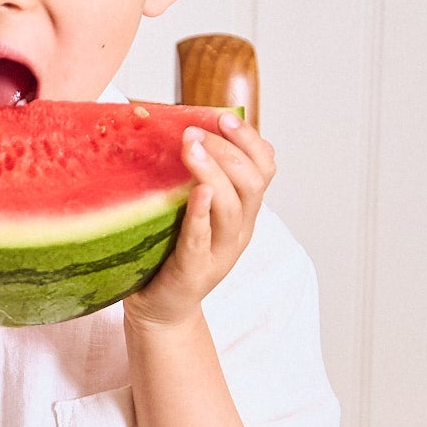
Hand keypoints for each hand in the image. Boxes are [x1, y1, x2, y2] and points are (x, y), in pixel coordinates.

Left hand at [125, 113, 275, 329]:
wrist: (162, 309)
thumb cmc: (172, 250)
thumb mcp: (194, 208)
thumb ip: (201, 176)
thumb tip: (194, 127)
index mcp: (244, 212)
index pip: (264, 169)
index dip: (250, 140)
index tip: (224, 118)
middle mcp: (239, 231)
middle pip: (252, 184)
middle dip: (228, 151)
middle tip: (195, 132)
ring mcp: (220, 253)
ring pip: (232, 209)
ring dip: (214, 172)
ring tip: (191, 148)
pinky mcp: (194, 271)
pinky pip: (202, 238)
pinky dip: (201, 214)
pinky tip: (196, 192)